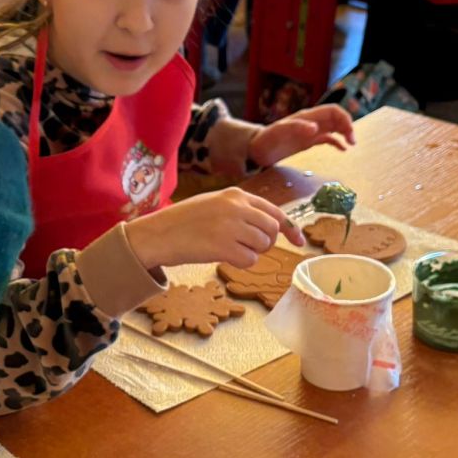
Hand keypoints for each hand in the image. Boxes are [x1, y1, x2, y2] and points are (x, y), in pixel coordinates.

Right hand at [126, 186, 304, 270]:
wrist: (158, 233)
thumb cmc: (183, 221)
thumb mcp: (213, 204)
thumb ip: (240, 210)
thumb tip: (269, 226)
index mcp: (235, 195)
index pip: (275, 211)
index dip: (291, 228)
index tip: (299, 241)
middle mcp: (236, 207)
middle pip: (272, 229)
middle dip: (266, 242)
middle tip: (247, 247)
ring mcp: (230, 227)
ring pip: (263, 245)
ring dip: (251, 253)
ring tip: (228, 249)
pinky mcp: (223, 247)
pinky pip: (250, 260)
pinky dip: (241, 262)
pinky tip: (222, 256)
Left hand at [246, 104, 355, 167]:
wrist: (257, 149)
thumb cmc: (267, 139)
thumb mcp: (279, 133)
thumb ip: (296, 128)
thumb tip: (315, 128)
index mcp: (307, 116)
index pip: (332, 111)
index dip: (344, 118)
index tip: (349, 133)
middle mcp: (311, 121)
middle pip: (337, 118)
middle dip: (348, 126)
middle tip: (353, 141)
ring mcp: (310, 131)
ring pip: (334, 127)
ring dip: (345, 133)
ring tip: (351, 144)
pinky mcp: (308, 141)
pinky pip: (327, 138)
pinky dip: (337, 142)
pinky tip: (343, 149)